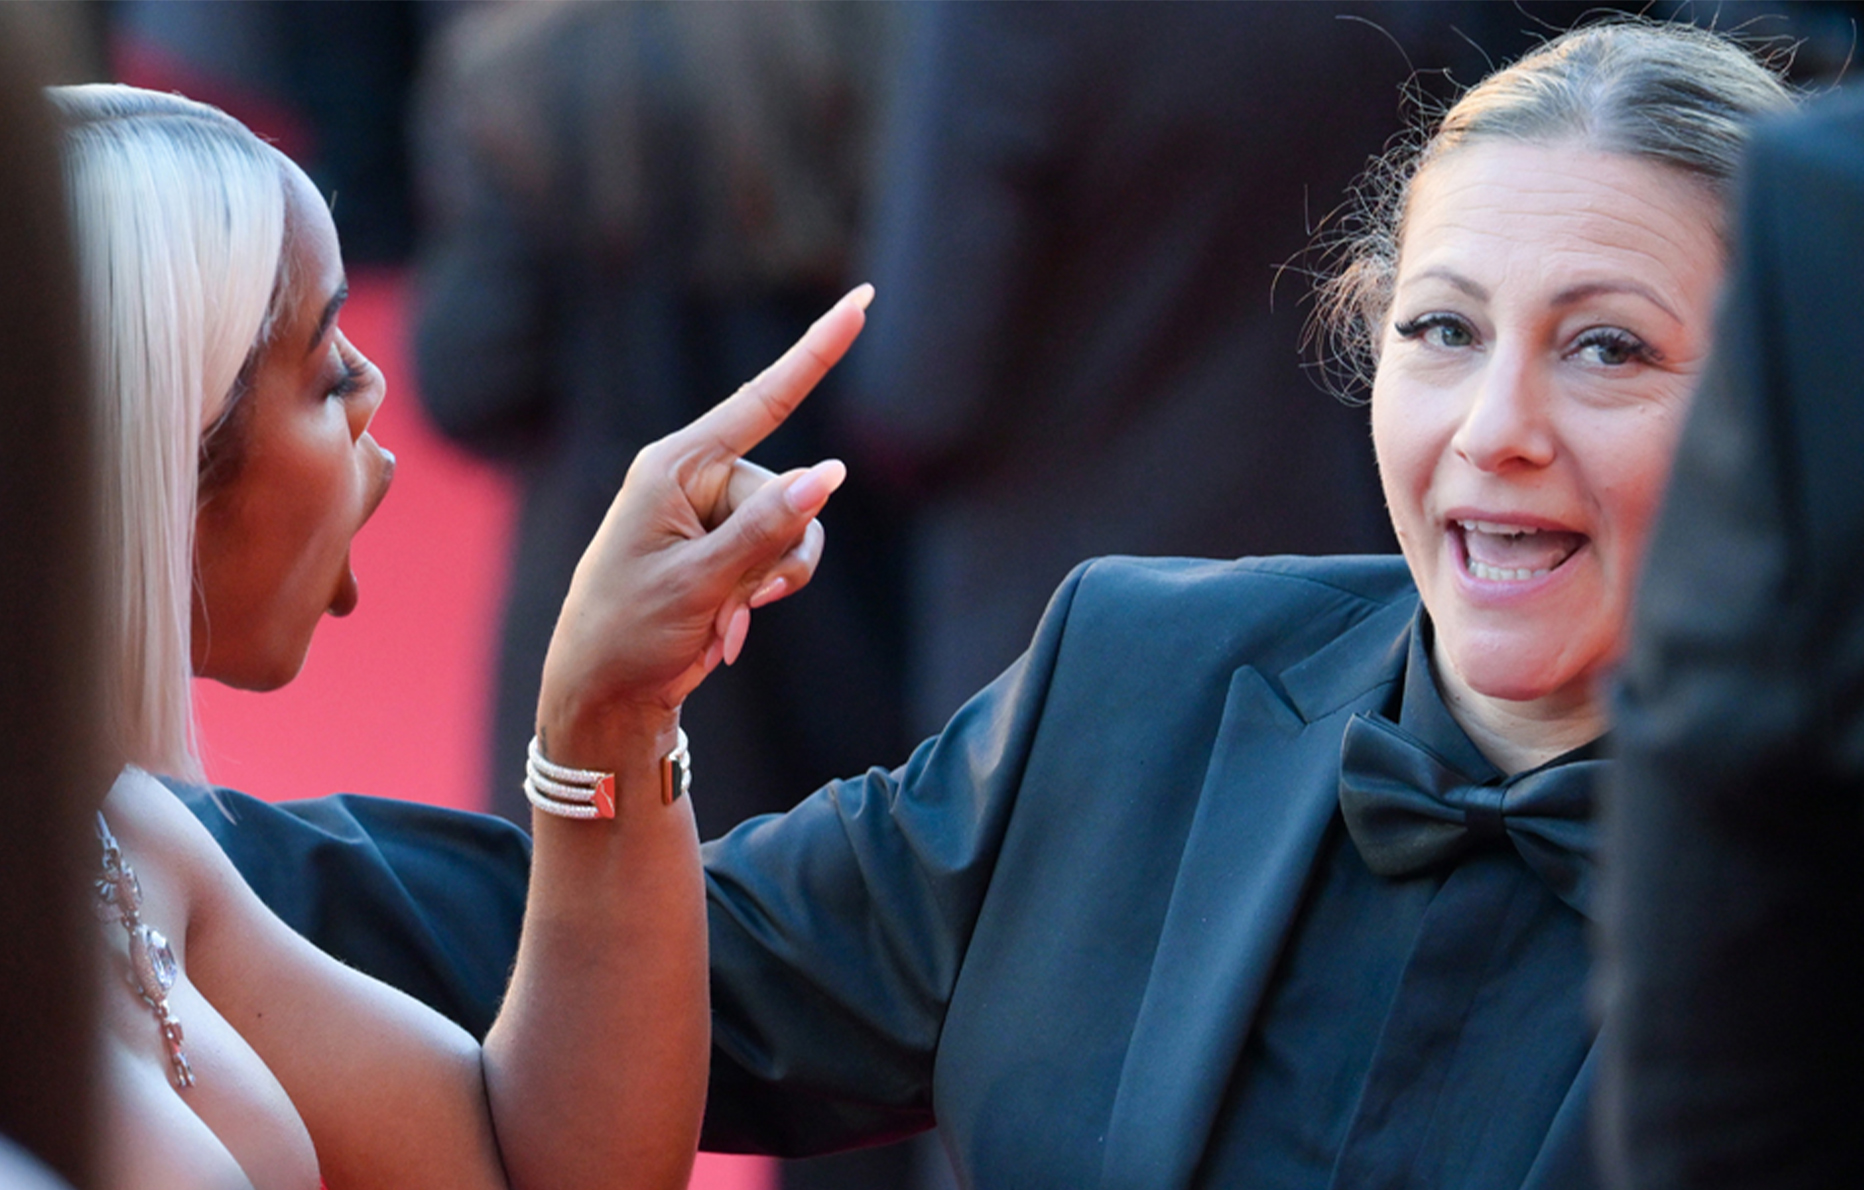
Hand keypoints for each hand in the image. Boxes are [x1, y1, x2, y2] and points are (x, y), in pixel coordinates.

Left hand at [535, 285, 871, 758]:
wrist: (604, 696)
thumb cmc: (628, 633)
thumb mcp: (698, 582)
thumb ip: (767, 529)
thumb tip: (831, 477)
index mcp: (676, 466)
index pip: (764, 400)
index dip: (817, 351)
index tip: (861, 301)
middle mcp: (697, 479)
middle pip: (792, 493)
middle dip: (777, 555)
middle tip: (729, 603)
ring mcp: (712, 515)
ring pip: (796, 530)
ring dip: (772, 583)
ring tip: (723, 619)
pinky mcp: (725, 549)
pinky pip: (782, 557)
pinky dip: (763, 595)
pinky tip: (723, 628)